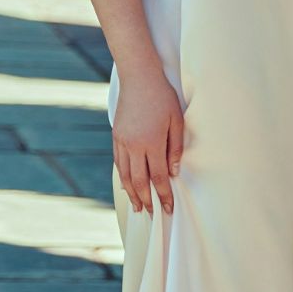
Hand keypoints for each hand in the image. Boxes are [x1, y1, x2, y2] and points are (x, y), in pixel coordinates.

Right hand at [113, 62, 184, 214]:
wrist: (138, 76)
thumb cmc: (162, 96)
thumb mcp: (176, 120)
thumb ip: (175, 148)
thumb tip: (173, 172)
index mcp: (152, 142)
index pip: (158, 177)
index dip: (164, 195)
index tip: (169, 209)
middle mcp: (134, 145)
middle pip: (140, 181)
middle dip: (147, 200)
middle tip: (153, 214)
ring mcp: (122, 141)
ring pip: (126, 175)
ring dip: (132, 193)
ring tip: (138, 207)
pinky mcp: (116, 136)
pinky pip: (119, 163)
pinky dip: (123, 177)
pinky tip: (128, 185)